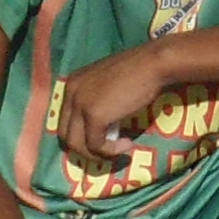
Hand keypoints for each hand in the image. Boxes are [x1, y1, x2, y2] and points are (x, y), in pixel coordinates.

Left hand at [51, 45, 176, 173]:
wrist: (152, 64)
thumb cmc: (138, 71)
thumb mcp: (108, 84)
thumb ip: (97, 100)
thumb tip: (99, 127)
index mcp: (73, 83)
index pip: (65, 118)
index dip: (80, 134)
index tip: (100, 139)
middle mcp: (70, 92)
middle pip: (65, 133)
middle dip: (84, 148)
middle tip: (106, 149)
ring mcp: (81, 104)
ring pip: (76, 144)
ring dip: (96, 154)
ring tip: (118, 150)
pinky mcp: (94, 116)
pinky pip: (96, 145)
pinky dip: (110, 151)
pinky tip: (127, 144)